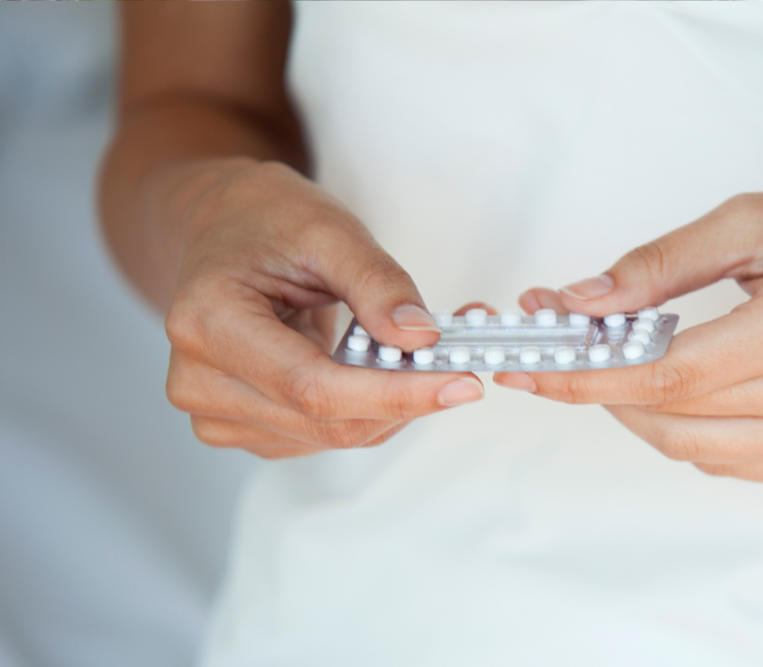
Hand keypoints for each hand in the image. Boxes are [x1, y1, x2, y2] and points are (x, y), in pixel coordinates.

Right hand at [162, 160, 483, 458]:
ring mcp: (217, 412)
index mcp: (208, 323)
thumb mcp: (329, 230)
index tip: (461, 384)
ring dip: (394, 404)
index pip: (312, 387)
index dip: (394, 393)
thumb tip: (420, 337)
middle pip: (327, 422)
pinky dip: (372, 408)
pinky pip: (327, 435)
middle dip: (407, 398)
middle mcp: (199, 381)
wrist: (222, 228)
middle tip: (466, 365)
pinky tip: (384, 369)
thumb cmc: (266, 220)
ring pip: (335, 436)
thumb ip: (378, 284)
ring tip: (424, 354)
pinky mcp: (243, 426)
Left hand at [496, 181, 762, 484]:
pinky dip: (692, 429)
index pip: (664, 374)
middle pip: (671, 416)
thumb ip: (660, 267)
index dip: (586, 375)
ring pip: (694, 450)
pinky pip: (732, 461)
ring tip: (628, 362)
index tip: (530, 368)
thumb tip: (582, 302)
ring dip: (644, 410)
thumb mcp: (756, 219)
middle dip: (603, 387)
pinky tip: (691, 386)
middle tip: (567, 352)